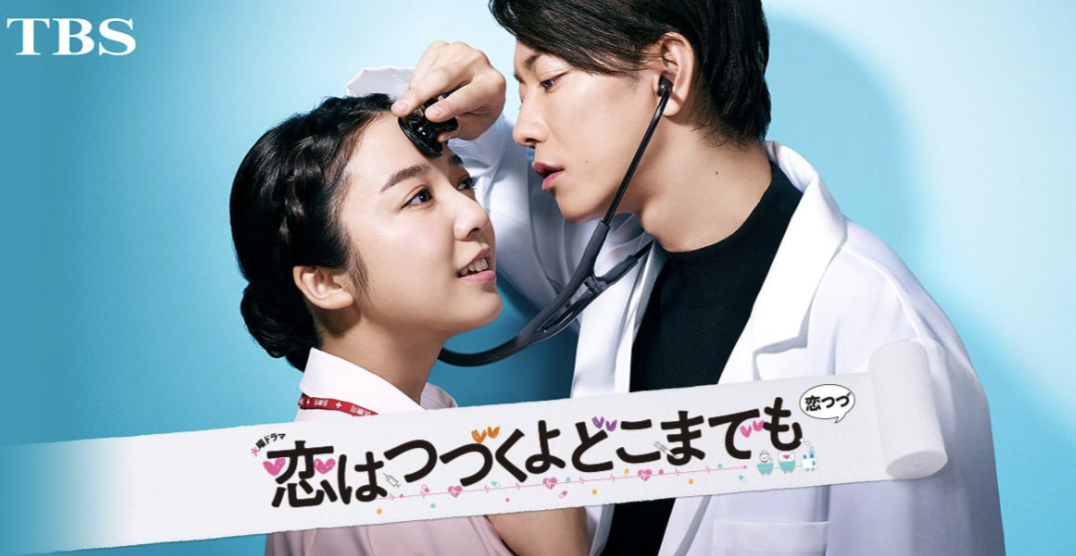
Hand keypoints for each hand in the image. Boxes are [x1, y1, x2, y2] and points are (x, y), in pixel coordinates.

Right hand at [391, 41, 505, 141]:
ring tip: (413, 106)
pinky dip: (417, 80)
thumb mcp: (475, 127)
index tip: (430, 116)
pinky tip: (421, 90)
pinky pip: (423, 63)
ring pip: (430, 71)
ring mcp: (460, 50)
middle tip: (400, 110)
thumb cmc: (479, 109)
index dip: (448, 106)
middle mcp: (478, 62)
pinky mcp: (444, 46)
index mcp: (492, 84)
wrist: (480, 88)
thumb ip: (458, 129)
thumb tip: (439, 134)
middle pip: (443, 77)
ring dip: (417, 90)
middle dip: (419, 95)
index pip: (467, 96)